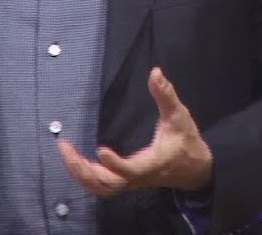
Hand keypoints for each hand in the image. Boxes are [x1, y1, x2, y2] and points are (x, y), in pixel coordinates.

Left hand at [58, 67, 211, 196]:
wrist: (196, 170)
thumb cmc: (187, 141)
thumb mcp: (180, 116)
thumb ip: (166, 95)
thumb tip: (155, 72)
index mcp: (151, 163)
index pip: (131, 170)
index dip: (116, 164)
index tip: (100, 149)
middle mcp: (139, 177)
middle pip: (107, 183)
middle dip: (83, 170)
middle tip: (65, 148)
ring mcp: (131, 181)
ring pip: (102, 187)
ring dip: (81, 174)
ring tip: (66, 153)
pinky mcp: (127, 181)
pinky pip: (103, 185)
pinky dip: (86, 177)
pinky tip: (76, 162)